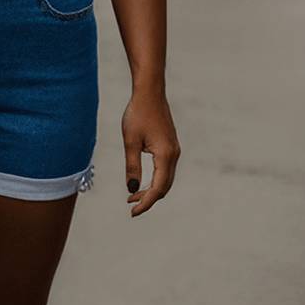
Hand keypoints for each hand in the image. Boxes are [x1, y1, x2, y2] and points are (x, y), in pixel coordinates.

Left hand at [122, 87, 180, 216]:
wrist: (150, 92)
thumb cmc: (138, 114)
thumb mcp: (130, 141)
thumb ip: (132, 166)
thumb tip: (132, 189)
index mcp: (165, 156)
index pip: (158, 188)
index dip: (146, 203)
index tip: (132, 212)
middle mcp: (174, 155)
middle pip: (164, 187)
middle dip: (148, 198)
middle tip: (130, 206)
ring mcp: (174, 150)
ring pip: (165, 179)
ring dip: (151, 189)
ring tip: (133, 196)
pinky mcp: (170, 145)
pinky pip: (165, 170)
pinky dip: (155, 179)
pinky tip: (142, 179)